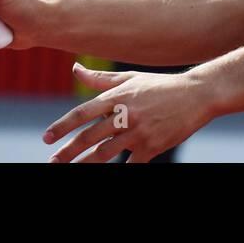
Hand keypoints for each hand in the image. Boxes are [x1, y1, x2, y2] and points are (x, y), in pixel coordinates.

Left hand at [43, 63, 218, 162]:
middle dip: (68, 151)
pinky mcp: (153, 147)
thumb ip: (101, 79)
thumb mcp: (131, 78)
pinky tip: (107, 173)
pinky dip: (119, 169)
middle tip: (53, 161)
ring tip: (71, 170)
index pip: (83, 113)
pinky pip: (130, 164)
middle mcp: (126, 114)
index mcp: (118, 96)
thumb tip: (75, 69)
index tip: (47, 138)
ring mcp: (140, 132)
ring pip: (105, 153)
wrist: (197, 94)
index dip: (62, 126)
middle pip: (90, 136)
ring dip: (85, 163)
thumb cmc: (161, 86)